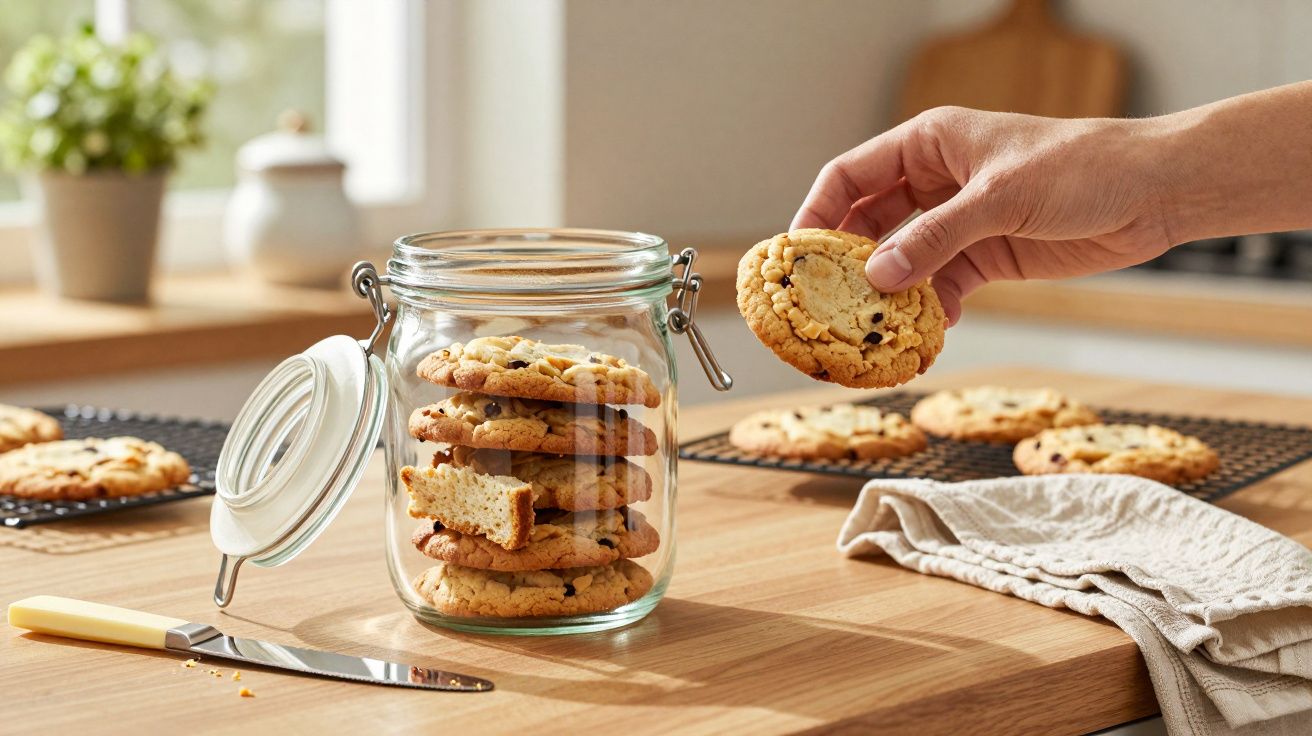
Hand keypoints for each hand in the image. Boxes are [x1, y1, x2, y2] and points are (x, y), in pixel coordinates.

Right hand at [790, 107, 1174, 324]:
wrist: (1153, 192)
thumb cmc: (1082, 166)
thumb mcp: (999, 198)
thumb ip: (935, 238)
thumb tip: (879, 277)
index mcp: (929, 144)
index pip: (850, 176)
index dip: (818, 214)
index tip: (796, 256)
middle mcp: (936, 181)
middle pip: (869, 224)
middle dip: (847, 264)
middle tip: (823, 303)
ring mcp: (960, 221)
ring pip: (903, 260)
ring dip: (889, 294)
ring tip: (870, 328)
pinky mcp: (986, 255)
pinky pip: (941, 286)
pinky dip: (931, 309)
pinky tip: (926, 332)